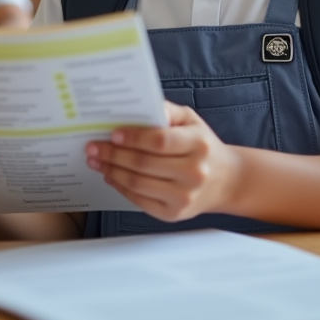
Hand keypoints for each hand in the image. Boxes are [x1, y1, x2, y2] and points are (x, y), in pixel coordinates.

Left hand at [86, 101, 241, 221]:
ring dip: (112, 171)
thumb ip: (167, 111)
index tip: (113, 133)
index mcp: (199, 145)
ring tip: (97, 160)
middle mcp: (194, 172)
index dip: (134, 138)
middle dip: (113, 154)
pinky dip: (121, 187)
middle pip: (144, 164)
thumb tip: (140, 106)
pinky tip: (111, 176)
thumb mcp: (191, 121)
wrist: (225, 180)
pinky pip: (140, 200)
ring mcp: (184, 196)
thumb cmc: (203, 146)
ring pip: (138, 183)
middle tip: (93, 146)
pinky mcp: (174, 213)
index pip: (160, 141)